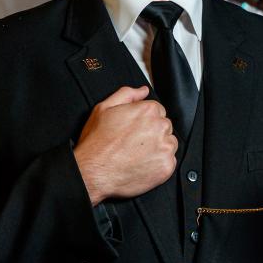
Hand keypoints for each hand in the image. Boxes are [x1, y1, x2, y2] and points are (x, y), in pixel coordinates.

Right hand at [73, 85, 178, 204]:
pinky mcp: (166, 166)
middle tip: (133, 143)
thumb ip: (127, 94)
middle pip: (164, 127)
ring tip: (136, 154)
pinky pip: (169, 162)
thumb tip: (142, 91)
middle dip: (152, 133)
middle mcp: (159, 126)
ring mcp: (165, 147)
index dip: (144, 121)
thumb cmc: (97, 143)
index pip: (158, 111)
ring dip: (157, 148)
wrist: (93, 172)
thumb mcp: (104, 108)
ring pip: (169, 144)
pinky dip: (158, 164)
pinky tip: (141, 164)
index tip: (135, 130)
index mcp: (148, 110)